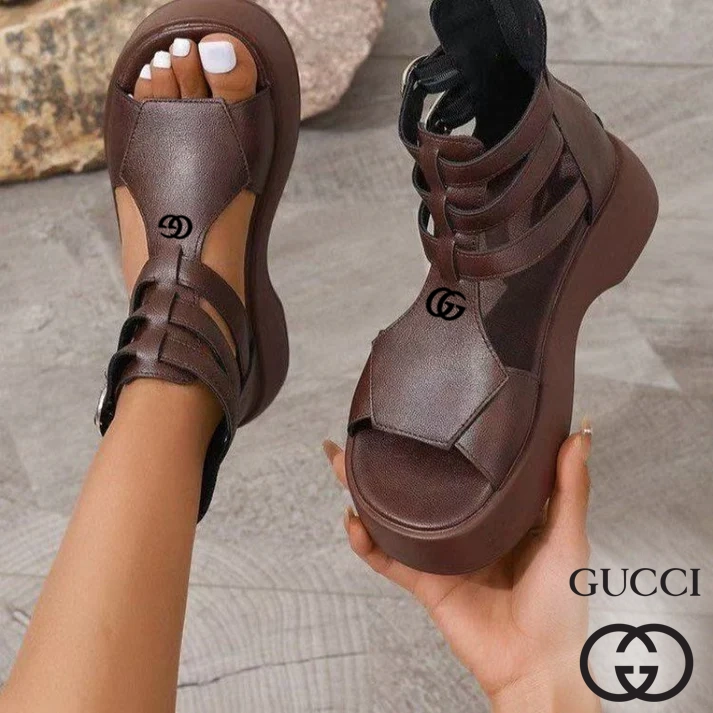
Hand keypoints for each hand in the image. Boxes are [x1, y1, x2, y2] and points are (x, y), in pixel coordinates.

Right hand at [324, 424, 600, 712]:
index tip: (428, 406)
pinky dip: (366, 541)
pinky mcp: (424, 580)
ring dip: (363, 490)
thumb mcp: (569, 537)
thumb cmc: (560, 605)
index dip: (443, 440)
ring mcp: (440, 552)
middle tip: (362, 432)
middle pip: (418, 486)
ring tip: (340, 461)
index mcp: (497, 511)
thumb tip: (579, 432)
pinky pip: (387, 558)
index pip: (465, 466)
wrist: (535, 664)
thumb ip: (569, 488)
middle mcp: (464, 526)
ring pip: (393, 514)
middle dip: (387, 459)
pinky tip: (353, 520)